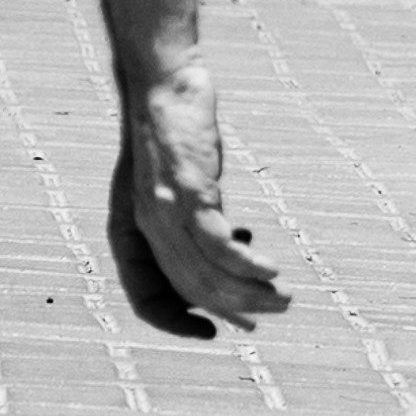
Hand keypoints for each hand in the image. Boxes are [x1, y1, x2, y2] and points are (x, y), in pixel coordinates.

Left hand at [105, 67, 291, 336]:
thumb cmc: (174, 137)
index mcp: (132, 231)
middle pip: (186, 290)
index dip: (175, 322)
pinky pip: (217, 244)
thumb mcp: (180, 189)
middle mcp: (143, 227)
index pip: (144, 297)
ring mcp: (164, 210)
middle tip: (269, 316)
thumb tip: (235, 253)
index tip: (214, 331)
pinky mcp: (188, 190)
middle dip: (232, 310)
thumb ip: (199, 222)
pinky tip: (271, 271)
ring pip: (204, 274)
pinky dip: (246, 264)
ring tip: (283, 299)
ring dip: (248, 294)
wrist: (161, 83)